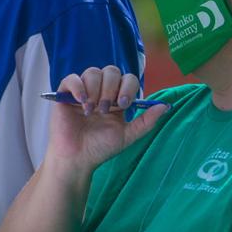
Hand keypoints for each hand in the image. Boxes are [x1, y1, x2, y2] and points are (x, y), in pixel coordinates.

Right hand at [46, 67, 167, 172]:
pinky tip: (81, 102)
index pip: (127, 79)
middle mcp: (101, 92)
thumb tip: (165, 106)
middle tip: (106, 109)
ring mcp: (83, 92)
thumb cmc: (100, 148)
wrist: (77, 159)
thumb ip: (146, 121)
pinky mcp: (65, 94)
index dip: (127, 87)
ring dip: (95, 89)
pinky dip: (78, 87)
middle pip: (111, 71)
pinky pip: (72, 78)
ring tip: (92, 110)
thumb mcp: (127, 135)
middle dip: (111, 88)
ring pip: (92, 72)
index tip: (123, 105)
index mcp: (116, 99)